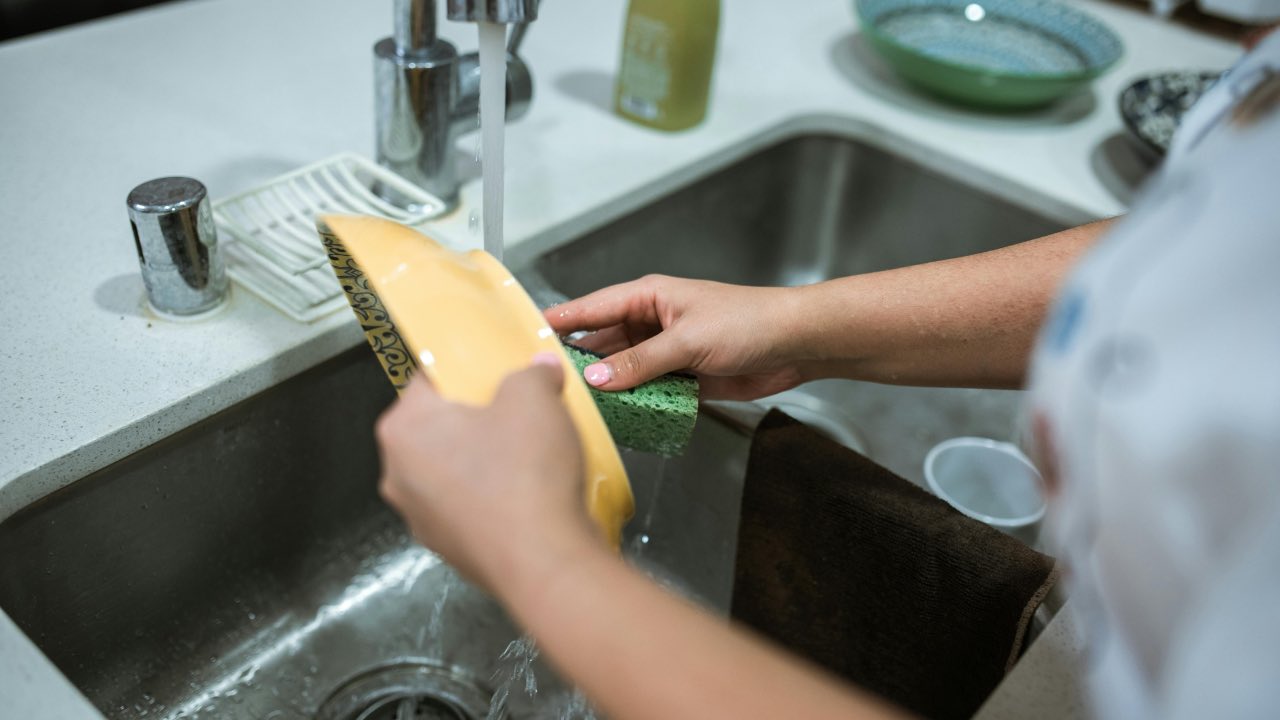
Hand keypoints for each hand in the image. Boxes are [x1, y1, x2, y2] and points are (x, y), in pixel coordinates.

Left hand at [375, 354, 598, 599]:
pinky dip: (492, 497)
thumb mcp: (534, 398)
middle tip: (520, 411)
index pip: (427, 379)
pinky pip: (468, 507)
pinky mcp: (447, 549)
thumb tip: (539, 368)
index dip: (466, 369)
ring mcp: (419, 518)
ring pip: (453, 469)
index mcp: (402, 429)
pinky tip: (527, 495)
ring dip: (483, 458)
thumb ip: (532, 373)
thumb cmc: (525, 472)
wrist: (544, 563)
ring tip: (529, 455)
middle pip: (438, 427)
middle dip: (476, 416)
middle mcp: (397, 474)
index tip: (498, 371)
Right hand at [544, 275, 808, 400]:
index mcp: (648, 296)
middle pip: (603, 344)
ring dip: (608, 388)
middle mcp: (651, 322)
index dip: (560, 321)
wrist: (794, 345)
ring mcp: (665, 351)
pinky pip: (647, 391)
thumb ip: (641, 362)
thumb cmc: (748, 322)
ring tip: (575, 407)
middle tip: (547, 385)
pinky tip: (616, 419)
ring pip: (623, 371)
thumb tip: (598, 378)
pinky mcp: (681, 378)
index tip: (526, 333)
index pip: (592, 308)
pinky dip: (634, 404)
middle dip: (580, 363)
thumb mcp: (688, 341)